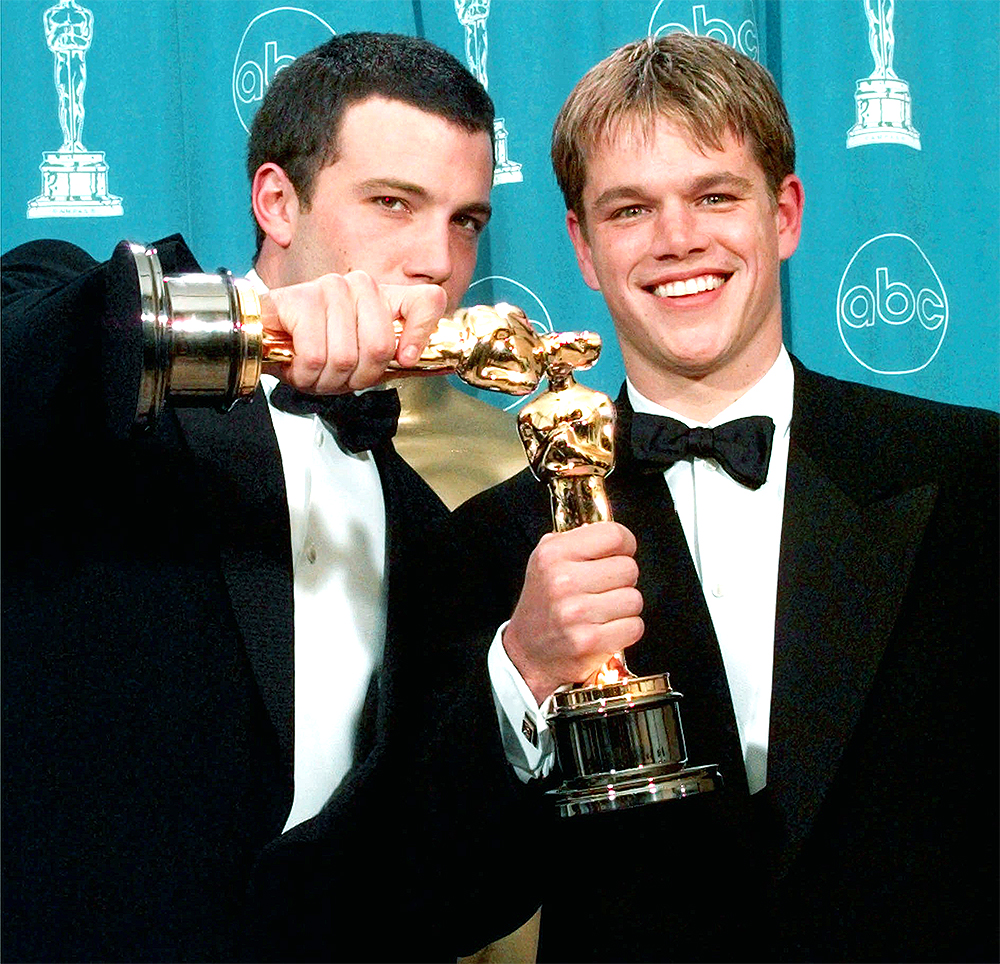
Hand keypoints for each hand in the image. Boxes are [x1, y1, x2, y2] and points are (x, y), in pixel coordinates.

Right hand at [262, 271, 446, 392]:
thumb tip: (439, 364)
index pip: (429, 300)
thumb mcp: (364, 357)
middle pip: (382, 346)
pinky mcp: (301, 298)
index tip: (405, 360)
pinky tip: (299, 366)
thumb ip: (398, 357)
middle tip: (339, 375)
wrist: (265, 342)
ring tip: (316, 371)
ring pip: (348, 355)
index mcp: (384, 296)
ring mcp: (331, 287)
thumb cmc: (318, 351)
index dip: (422, 335)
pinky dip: (307, 375)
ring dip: (328, 379)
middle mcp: (361, 285)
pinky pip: (318, 356)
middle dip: (358, 377)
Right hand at [502, 522, 643, 704]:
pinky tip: (606, 628)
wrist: (527, 653)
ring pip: (634, 599)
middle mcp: (563, 581)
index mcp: (553, 554)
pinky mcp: (589, 641)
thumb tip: (614, 535)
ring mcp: (576, 613)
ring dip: (625, 607)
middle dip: (622, 579)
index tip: (618, 554)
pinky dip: (626, 630)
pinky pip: (634, 627)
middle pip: (629, 568)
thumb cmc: (543, 605)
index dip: (624, 544)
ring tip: (603, 611)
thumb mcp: (546, 561)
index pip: (614, 535)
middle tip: (604, 589)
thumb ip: (577, 540)